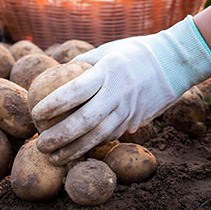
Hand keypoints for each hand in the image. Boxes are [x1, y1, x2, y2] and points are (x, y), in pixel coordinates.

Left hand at [31, 16, 210, 164]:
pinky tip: (75, 153)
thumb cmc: (133, 53)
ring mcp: (129, 110)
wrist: (174, 62)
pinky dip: (91, 147)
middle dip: (60, 136)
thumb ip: (81, 64)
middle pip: (84, 121)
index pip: (75, 91)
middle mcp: (118, 94)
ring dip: (74, 151)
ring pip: (98, 137)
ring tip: (54, 158)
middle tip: (40, 145)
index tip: (36, 113)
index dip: (53, 104)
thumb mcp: (106, 51)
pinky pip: (110, 137)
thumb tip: (53, 75)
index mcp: (107, 72)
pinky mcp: (136, 122)